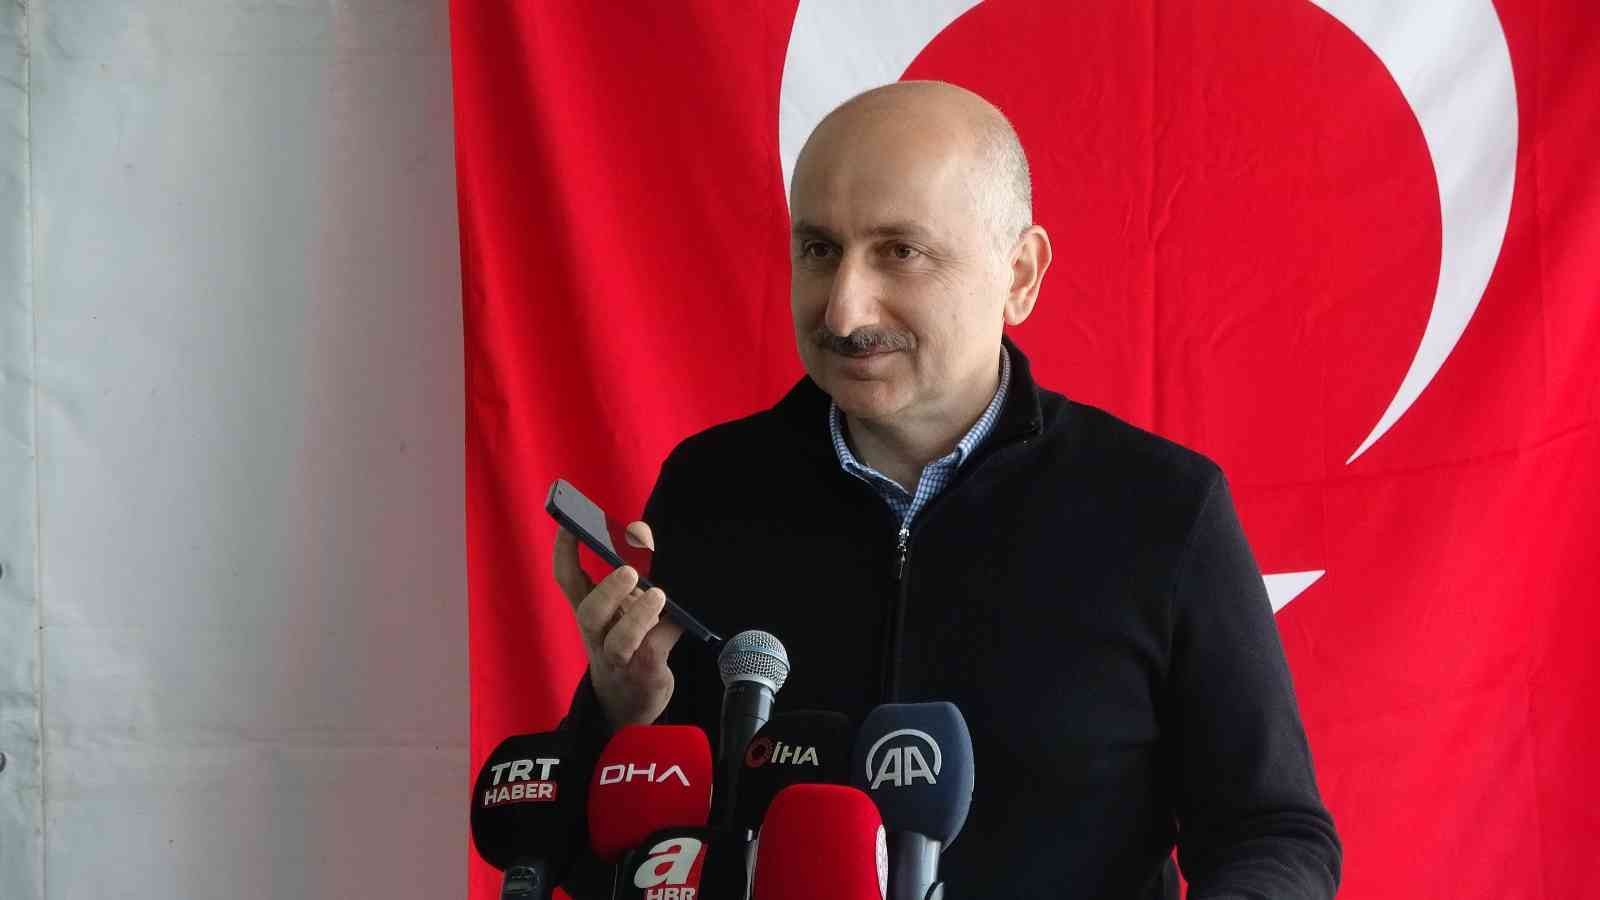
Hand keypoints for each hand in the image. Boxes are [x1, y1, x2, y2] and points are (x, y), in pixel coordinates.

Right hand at [553, 521, 683, 729]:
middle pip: (589, 615)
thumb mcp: (620, 612)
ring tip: (657, 595)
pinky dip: (669, 629)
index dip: (565, 553)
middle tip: (629, 571)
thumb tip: (643, 536)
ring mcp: (619, 659)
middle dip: (608, 592)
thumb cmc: (626, 645)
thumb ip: (628, 582)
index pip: (568, 581)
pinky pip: (655, 651)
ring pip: (619, 641)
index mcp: (590, 615)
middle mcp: (598, 636)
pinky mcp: (644, 674)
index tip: (569, 526)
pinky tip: (681, 618)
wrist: (627, 703)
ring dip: (638, 617)